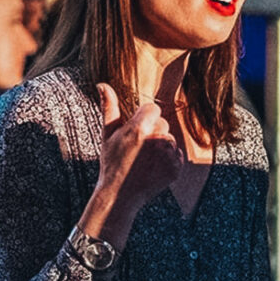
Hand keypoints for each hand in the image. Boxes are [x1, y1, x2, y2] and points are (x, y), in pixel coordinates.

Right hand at [92, 83, 182, 218]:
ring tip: (144, 159)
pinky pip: (177, 154)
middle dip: (152, 131)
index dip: (143, 118)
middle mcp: (156, 139)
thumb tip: (102, 85)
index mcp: (139, 128)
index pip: (153, 108)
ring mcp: (168, 154)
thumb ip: (109, 108)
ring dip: (161, 145)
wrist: (120, 195)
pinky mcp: (176, 168)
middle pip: (162, 123)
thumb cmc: (111, 163)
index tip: (135, 132)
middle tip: (137, 148)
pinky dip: (168, 159)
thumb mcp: (107, 135)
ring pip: (170, 138)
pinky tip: (153, 167)